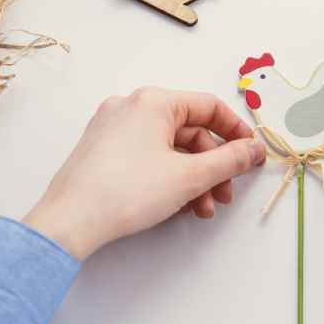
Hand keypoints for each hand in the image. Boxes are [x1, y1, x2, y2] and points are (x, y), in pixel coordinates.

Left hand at [23, 87, 265, 259]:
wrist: (69, 222)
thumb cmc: (126, 192)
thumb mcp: (190, 177)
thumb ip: (230, 161)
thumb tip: (254, 150)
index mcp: (153, 101)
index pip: (209, 106)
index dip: (236, 132)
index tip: (250, 155)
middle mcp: (130, 107)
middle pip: (189, 131)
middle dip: (213, 167)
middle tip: (225, 194)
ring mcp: (113, 128)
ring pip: (169, 148)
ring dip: (193, 178)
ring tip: (202, 210)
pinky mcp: (102, 150)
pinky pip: (148, 156)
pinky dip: (168, 177)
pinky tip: (177, 206)